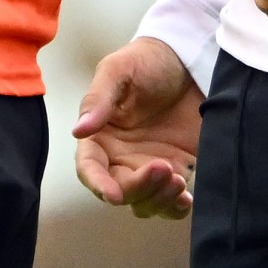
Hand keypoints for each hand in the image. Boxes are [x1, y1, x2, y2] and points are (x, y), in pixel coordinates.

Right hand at [73, 37, 202, 218]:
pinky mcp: (176, 171)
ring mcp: (148, 167)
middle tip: (162, 168)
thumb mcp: (119, 70)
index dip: (98, 184)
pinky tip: (185, 199)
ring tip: (177, 179)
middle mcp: (121, 157)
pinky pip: (171, 203)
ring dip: (158, 199)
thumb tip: (79, 131)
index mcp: (100, 136)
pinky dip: (175, 208)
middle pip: (121, 189)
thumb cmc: (147, 60)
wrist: (189, 59)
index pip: (90, 168)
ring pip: (144, 203)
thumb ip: (99, 98)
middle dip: (139, 187)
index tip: (113, 195)